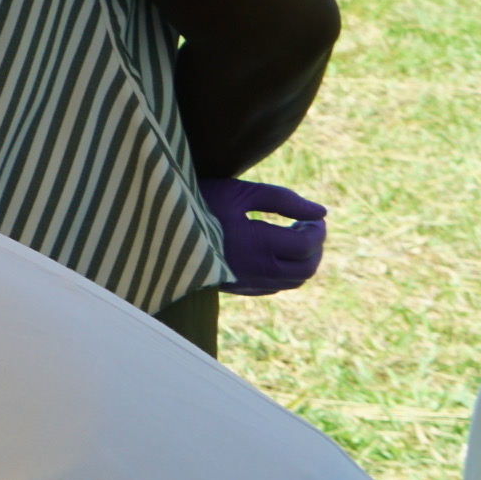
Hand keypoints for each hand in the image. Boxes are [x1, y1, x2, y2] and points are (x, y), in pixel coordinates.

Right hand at [205, 178, 326, 295]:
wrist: (159, 227)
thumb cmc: (199, 202)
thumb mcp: (241, 192)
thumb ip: (284, 200)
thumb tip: (321, 212)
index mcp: (257, 243)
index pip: (306, 244)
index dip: (317, 229)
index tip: (312, 216)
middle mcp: (254, 269)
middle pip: (306, 269)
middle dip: (315, 248)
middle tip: (308, 227)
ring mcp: (244, 282)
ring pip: (292, 282)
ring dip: (303, 261)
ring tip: (293, 239)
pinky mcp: (234, 287)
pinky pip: (273, 288)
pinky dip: (284, 273)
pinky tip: (274, 253)